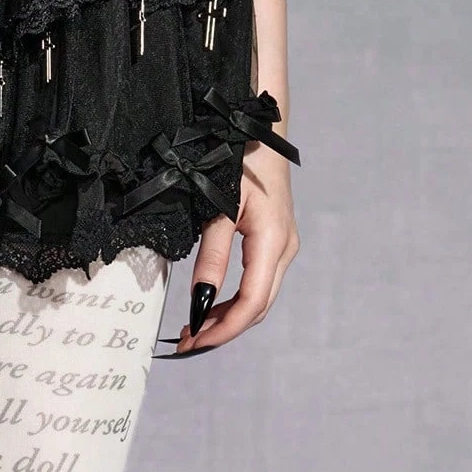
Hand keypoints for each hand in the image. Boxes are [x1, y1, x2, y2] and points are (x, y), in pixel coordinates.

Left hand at [171, 141, 299, 354]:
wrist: (259, 128)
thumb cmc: (239, 159)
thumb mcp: (218, 208)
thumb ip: (212, 257)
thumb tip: (200, 301)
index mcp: (273, 241)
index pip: (251, 303)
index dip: (222, 330)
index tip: (193, 343)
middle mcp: (284, 248)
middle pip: (257, 307)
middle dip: (223, 330)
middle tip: (187, 342)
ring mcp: (283, 245)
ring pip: (259, 299)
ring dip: (228, 318)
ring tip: (195, 328)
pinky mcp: (276, 241)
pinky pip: (258, 283)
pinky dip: (235, 301)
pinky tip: (211, 306)